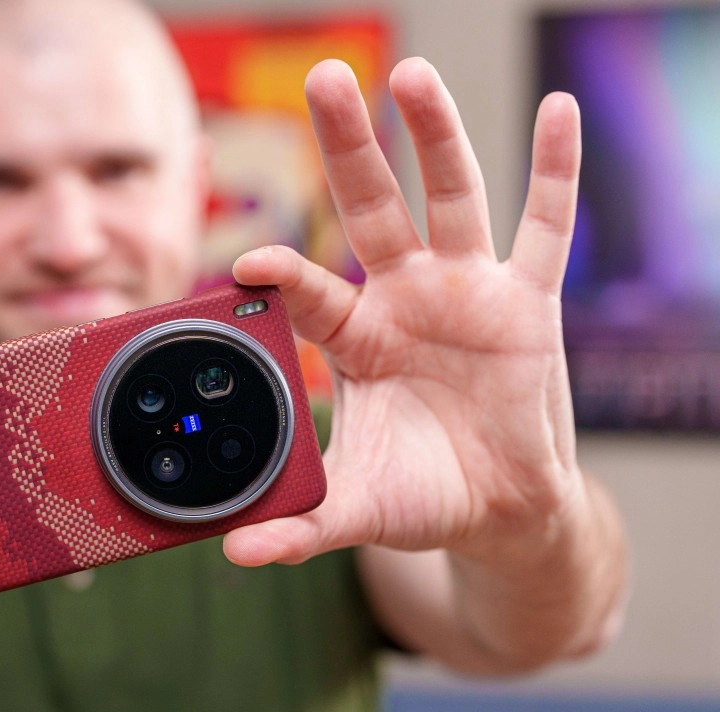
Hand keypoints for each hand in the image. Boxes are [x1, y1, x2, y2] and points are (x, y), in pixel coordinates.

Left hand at [225, 58, 588, 565]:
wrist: (498, 509)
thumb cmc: (420, 495)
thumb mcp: (358, 508)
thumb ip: (300, 527)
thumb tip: (235, 557)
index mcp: (355, 339)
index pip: (312, 290)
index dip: (283, 272)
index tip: (247, 259)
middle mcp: (405, 298)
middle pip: (372, 206)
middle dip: (350, 146)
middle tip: (324, 80)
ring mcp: (467, 291)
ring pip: (452, 197)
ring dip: (435, 134)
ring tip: (410, 72)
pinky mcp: (530, 301)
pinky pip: (549, 226)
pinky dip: (556, 170)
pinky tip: (559, 109)